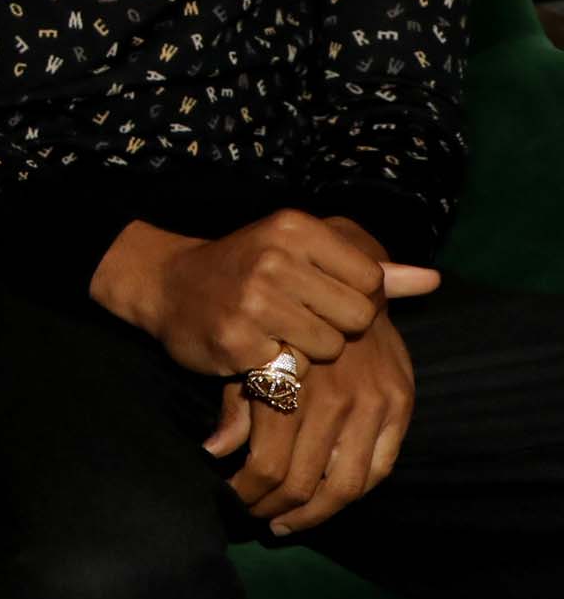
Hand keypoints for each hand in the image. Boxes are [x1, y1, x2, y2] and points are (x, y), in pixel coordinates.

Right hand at [94, 210, 438, 377]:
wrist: (168, 286)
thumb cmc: (246, 267)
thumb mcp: (302, 251)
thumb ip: (367, 268)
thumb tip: (431, 280)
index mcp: (295, 228)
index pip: (370, 279)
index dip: (354, 296)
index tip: (321, 295)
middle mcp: (274, 259)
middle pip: (356, 316)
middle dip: (335, 326)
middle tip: (299, 318)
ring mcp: (253, 301)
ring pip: (329, 347)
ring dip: (309, 351)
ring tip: (277, 334)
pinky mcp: (237, 341)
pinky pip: (292, 370)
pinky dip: (277, 367)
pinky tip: (254, 348)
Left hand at [204, 302, 416, 536]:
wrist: (344, 282)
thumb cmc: (286, 324)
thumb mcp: (250, 357)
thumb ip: (237, 406)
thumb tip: (214, 452)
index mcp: (291, 386)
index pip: (267, 465)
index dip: (248, 493)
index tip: (235, 499)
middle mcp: (335, 398)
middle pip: (302, 482)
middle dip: (274, 508)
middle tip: (258, 517)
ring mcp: (373, 403)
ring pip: (344, 486)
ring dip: (314, 513)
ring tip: (289, 521)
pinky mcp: (401, 404)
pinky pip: (380, 468)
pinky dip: (353, 493)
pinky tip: (328, 500)